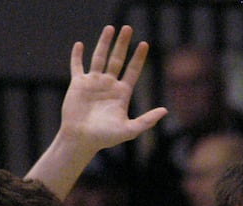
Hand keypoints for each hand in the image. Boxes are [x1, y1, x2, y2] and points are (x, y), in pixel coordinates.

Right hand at [60, 25, 167, 157]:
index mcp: (122, 94)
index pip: (133, 71)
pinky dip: (77, 56)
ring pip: (100, 57)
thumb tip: (165, 110)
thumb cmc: (105, 138)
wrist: (81, 140)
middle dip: (123, 44)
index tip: (144, 44)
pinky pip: (77, 66)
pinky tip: (79, 45)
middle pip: (117, 59)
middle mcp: (109, 85)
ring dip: (104, 43)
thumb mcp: (129, 129)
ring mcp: (93, 83)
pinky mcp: (78, 84)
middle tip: (128, 28)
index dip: (139, 58)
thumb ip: (147, 120)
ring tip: (110, 28)